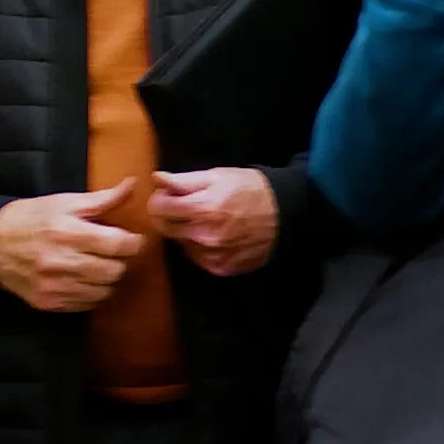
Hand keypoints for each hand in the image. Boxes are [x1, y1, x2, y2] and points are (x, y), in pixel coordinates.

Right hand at [0, 176, 150, 312]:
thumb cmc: (32, 219)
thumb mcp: (65, 202)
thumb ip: (102, 199)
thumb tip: (132, 184)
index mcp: (66, 232)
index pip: (117, 245)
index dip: (132, 243)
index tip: (131, 240)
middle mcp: (59, 262)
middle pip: (114, 271)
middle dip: (119, 261)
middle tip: (112, 254)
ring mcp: (52, 285)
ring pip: (104, 292)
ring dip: (106, 280)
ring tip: (96, 266)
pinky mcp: (47, 302)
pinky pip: (86, 305)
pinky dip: (91, 294)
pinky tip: (82, 280)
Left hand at [146, 166, 278, 274]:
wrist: (287, 213)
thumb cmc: (251, 189)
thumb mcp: (219, 176)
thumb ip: (184, 180)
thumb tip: (157, 179)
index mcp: (203, 208)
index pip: (158, 208)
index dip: (162, 198)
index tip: (172, 195)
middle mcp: (205, 236)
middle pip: (164, 228)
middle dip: (171, 215)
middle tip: (189, 207)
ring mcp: (213, 255)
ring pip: (180, 243)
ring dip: (186, 231)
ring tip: (208, 221)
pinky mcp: (221, 267)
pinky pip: (197, 257)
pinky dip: (200, 247)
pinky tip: (217, 236)